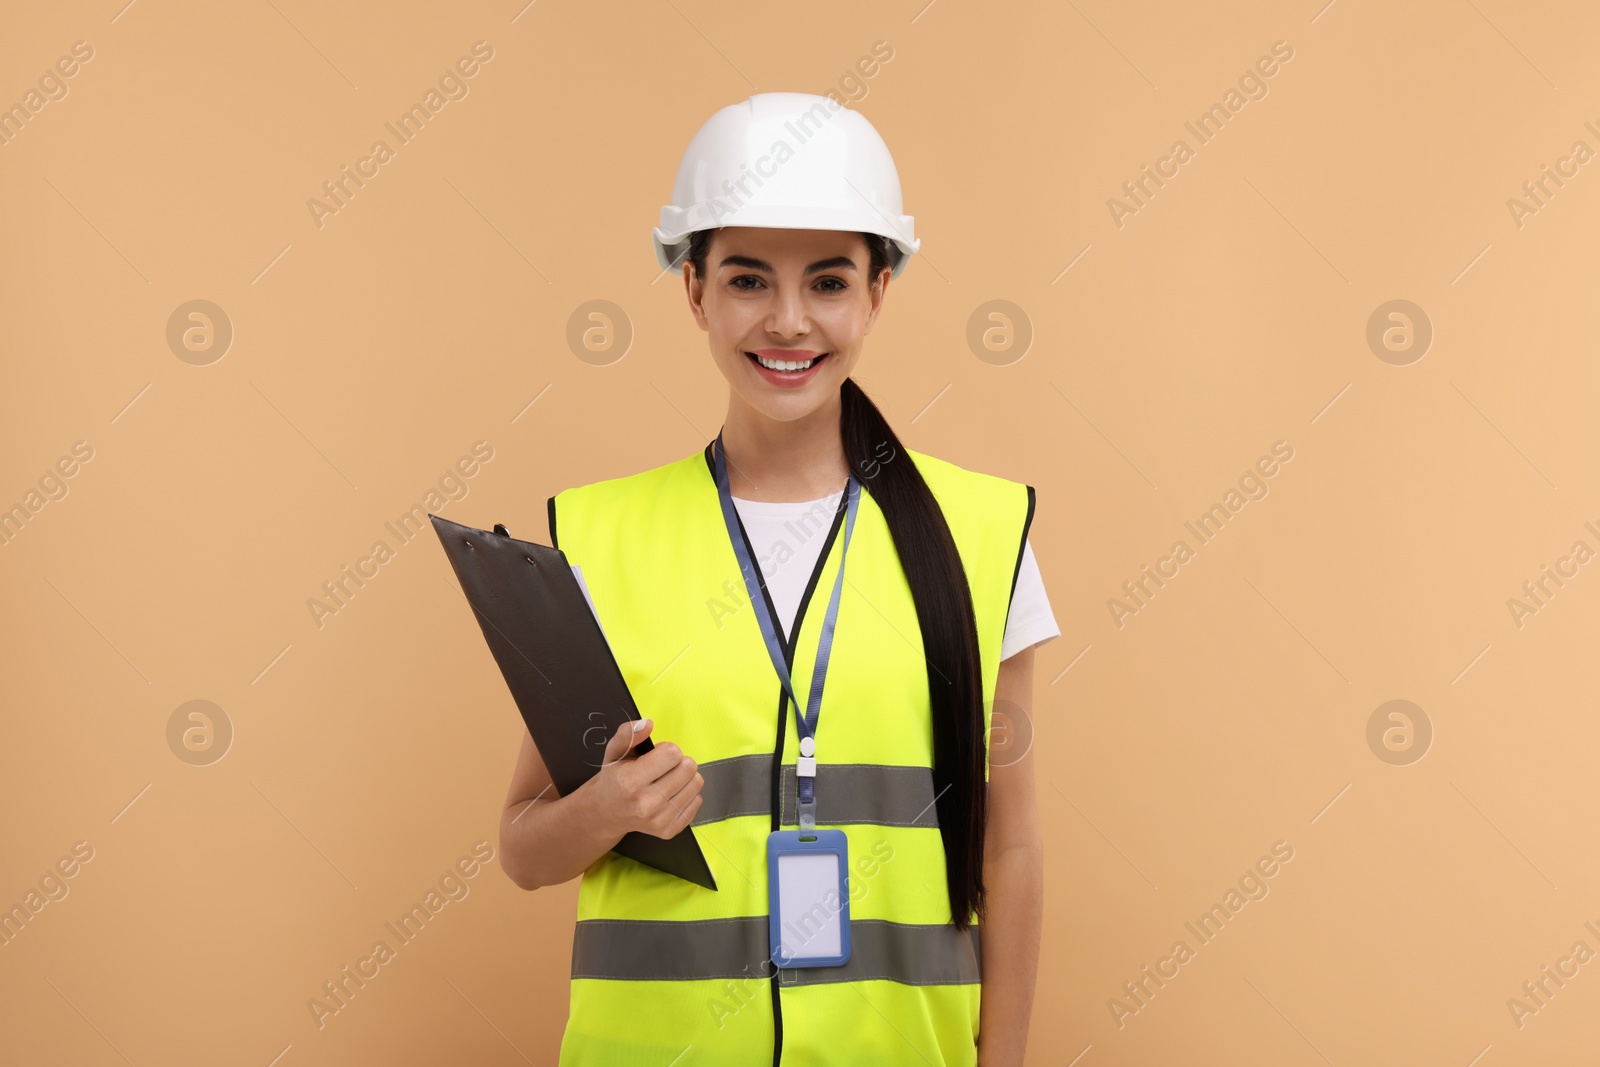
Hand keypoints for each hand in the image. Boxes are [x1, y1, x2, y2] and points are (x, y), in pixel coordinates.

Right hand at [582, 718, 704, 840]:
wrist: (606, 813)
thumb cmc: (614, 779)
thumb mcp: (614, 751)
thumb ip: (628, 734)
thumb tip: (648, 724)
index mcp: (630, 781)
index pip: (673, 753)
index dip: (666, 749)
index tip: (655, 756)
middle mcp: (646, 804)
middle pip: (688, 768)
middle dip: (678, 762)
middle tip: (662, 768)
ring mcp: (659, 820)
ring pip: (696, 783)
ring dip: (684, 777)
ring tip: (666, 780)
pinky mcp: (669, 830)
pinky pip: (697, 801)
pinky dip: (687, 794)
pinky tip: (670, 794)